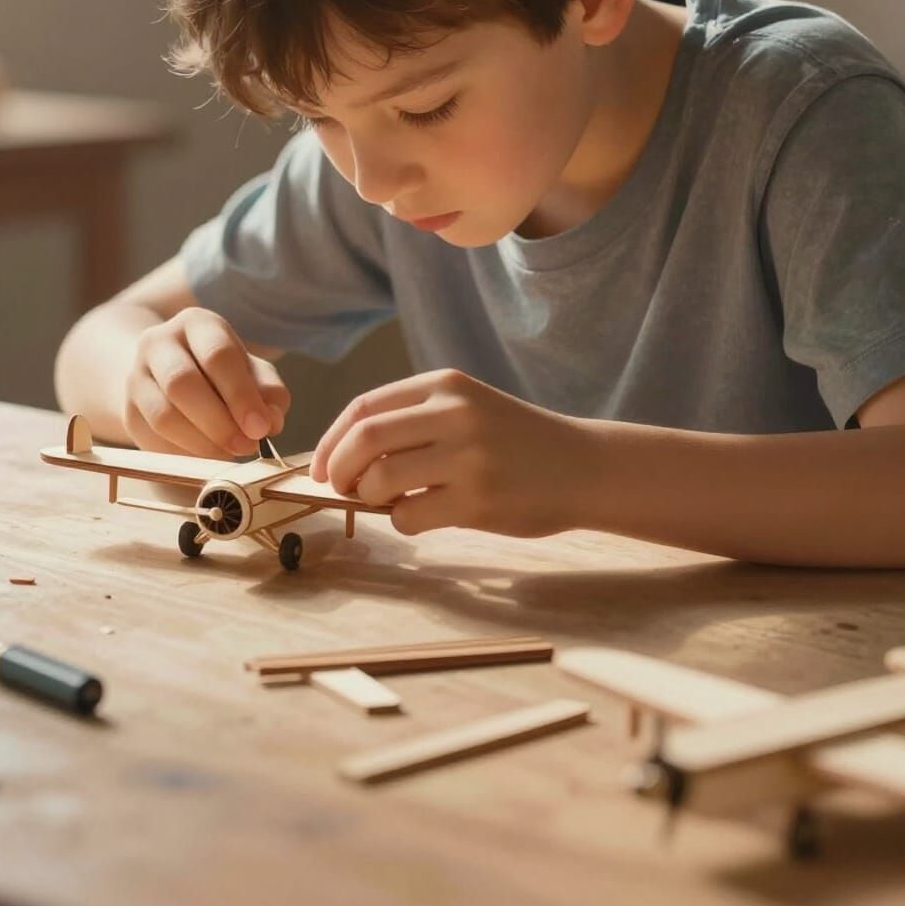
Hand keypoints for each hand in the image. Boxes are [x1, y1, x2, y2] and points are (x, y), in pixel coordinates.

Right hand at [123, 308, 289, 457]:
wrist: (166, 374)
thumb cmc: (221, 373)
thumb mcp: (251, 371)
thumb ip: (268, 392)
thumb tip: (271, 420)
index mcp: (196, 323)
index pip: (217, 354)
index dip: (241, 394)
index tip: (261, 427)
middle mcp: (159, 342)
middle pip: (182, 382)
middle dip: (219, 422)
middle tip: (246, 446)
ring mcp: (136, 376)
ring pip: (164, 415)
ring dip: (202, 443)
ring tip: (229, 454)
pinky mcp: (128, 410)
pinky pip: (153, 439)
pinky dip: (184, 454)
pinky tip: (206, 455)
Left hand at [309, 369, 585, 536]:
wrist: (583, 466)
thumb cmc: (515, 440)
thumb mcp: (467, 407)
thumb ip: (413, 419)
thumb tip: (341, 456)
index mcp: (445, 384)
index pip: (364, 408)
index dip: (330, 440)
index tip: (321, 467)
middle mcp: (454, 413)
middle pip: (364, 440)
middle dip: (338, 470)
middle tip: (340, 489)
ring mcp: (467, 456)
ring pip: (380, 479)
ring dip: (370, 498)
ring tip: (389, 501)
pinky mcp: (478, 499)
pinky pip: (410, 515)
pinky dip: (403, 521)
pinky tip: (425, 515)